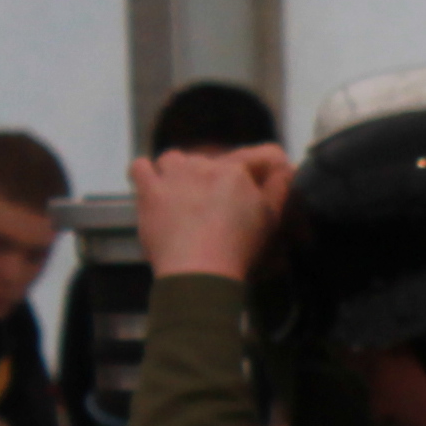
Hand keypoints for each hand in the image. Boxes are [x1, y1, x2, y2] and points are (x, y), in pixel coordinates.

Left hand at [131, 146, 294, 283]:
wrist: (199, 271)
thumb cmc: (239, 250)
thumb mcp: (272, 220)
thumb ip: (279, 189)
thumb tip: (284, 169)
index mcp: (237, 172)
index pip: (259, 154)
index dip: (265, 167)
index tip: (265, 182)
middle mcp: (204, 165)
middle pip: (213, 159)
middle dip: (217, 176)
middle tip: (220, 202)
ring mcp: (173, 176)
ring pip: (174, 158)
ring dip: (179, 171)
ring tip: (183, 192)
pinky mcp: (148, 192)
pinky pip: (140, 167)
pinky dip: (147, 173)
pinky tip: (153, 186)